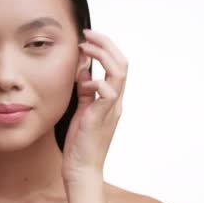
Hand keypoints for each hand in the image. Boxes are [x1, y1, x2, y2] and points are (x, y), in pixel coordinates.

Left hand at [62, 29, 127, 183]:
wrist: (81, 168)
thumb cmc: (81, 141)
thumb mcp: (83, 109)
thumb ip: (85, 90)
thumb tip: (82, 69)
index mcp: (111, 98)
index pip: (117, 65)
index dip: (105, 47)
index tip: (88, 36)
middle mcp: (116, 101)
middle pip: (122, 63)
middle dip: (106, 44)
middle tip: (87, 34)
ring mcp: (111, 109)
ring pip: (118, 74)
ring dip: (102, 56)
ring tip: (86, 48)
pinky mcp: (101, 118)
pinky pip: (107, 94)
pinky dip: (98, 82)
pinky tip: (85, 81)